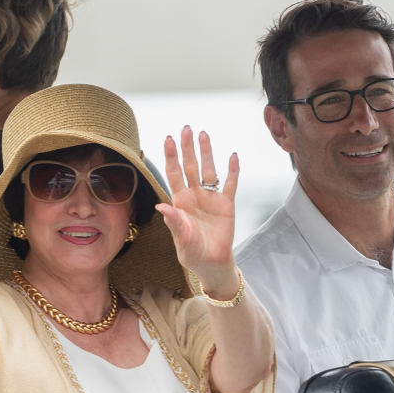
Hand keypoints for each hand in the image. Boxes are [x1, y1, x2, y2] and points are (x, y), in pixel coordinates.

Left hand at [156, 127, 239, 297]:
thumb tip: (161, 205)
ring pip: (208, 170)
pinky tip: (232, 156)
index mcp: (180, 202)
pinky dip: (232, 170)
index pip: (174, 173)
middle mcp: (194, 195)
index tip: (167, 139)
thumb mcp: (181, 239)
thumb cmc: (192, 253)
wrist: (211, 264)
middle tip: (186, 128)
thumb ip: (174, 222)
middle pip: (190, 166)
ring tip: (204, 134)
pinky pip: (230, 184)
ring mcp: (211, 198)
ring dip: (207, 153)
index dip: (171, 156)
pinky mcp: (227, 204)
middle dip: (187, 148)